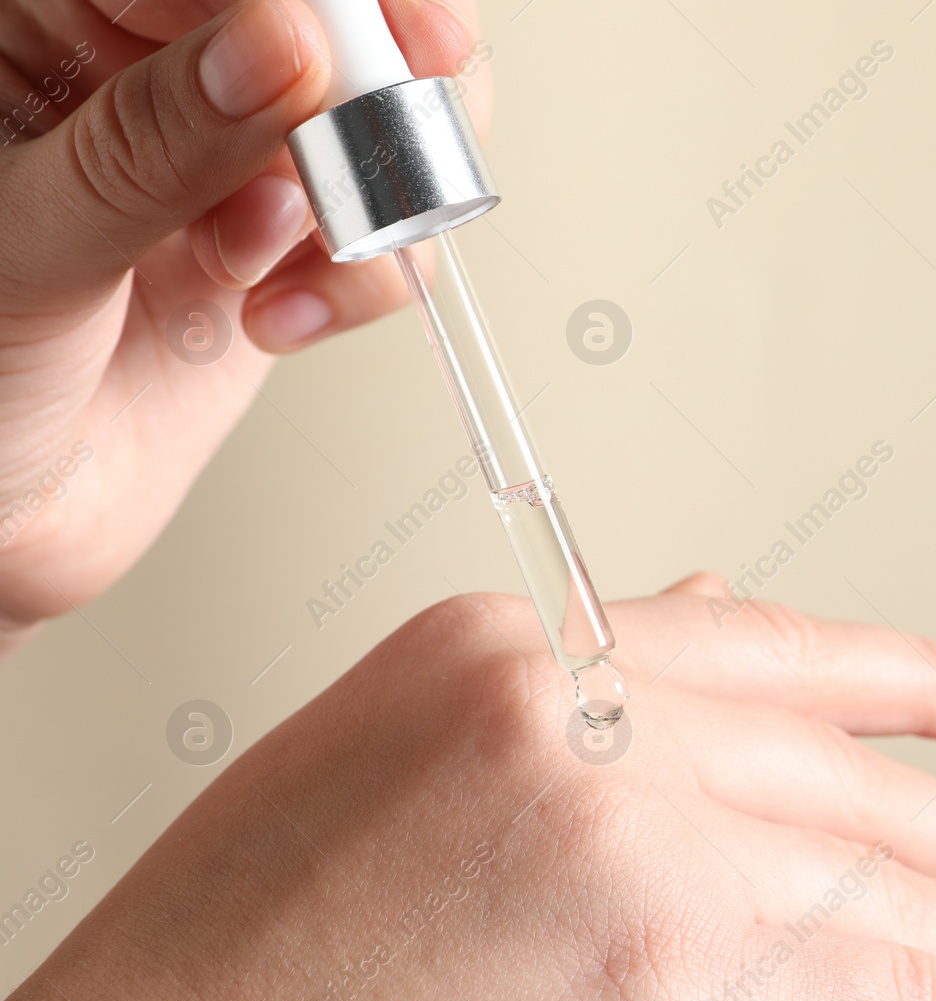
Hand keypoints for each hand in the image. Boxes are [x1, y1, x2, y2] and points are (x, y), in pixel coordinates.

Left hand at [0, 0, 489, 655]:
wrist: (2, 525)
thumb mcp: (34, 246)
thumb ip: (156, 143)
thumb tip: (280, 46)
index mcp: (50, 29)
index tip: (364, 31)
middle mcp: (153, 82)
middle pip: (322, 22)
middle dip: (377, 71)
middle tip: (404, 108)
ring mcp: (230, 168)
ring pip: (377, 118)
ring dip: (378, 189)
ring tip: (308, 250)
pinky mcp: (289, 252)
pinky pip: (385, 233)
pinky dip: (365, 282)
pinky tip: (280, 319)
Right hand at [0, 576, 935, 1000]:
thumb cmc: (248, 943)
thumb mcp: (400, 747)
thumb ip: (572, 685)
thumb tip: (710, 619)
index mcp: (511, 643)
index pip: (771, 639)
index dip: (911, 673)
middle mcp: (579, 711)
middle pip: (844, 770)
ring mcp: (628, 831)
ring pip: (880, 876)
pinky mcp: (662, 968)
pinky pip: (874, 988)